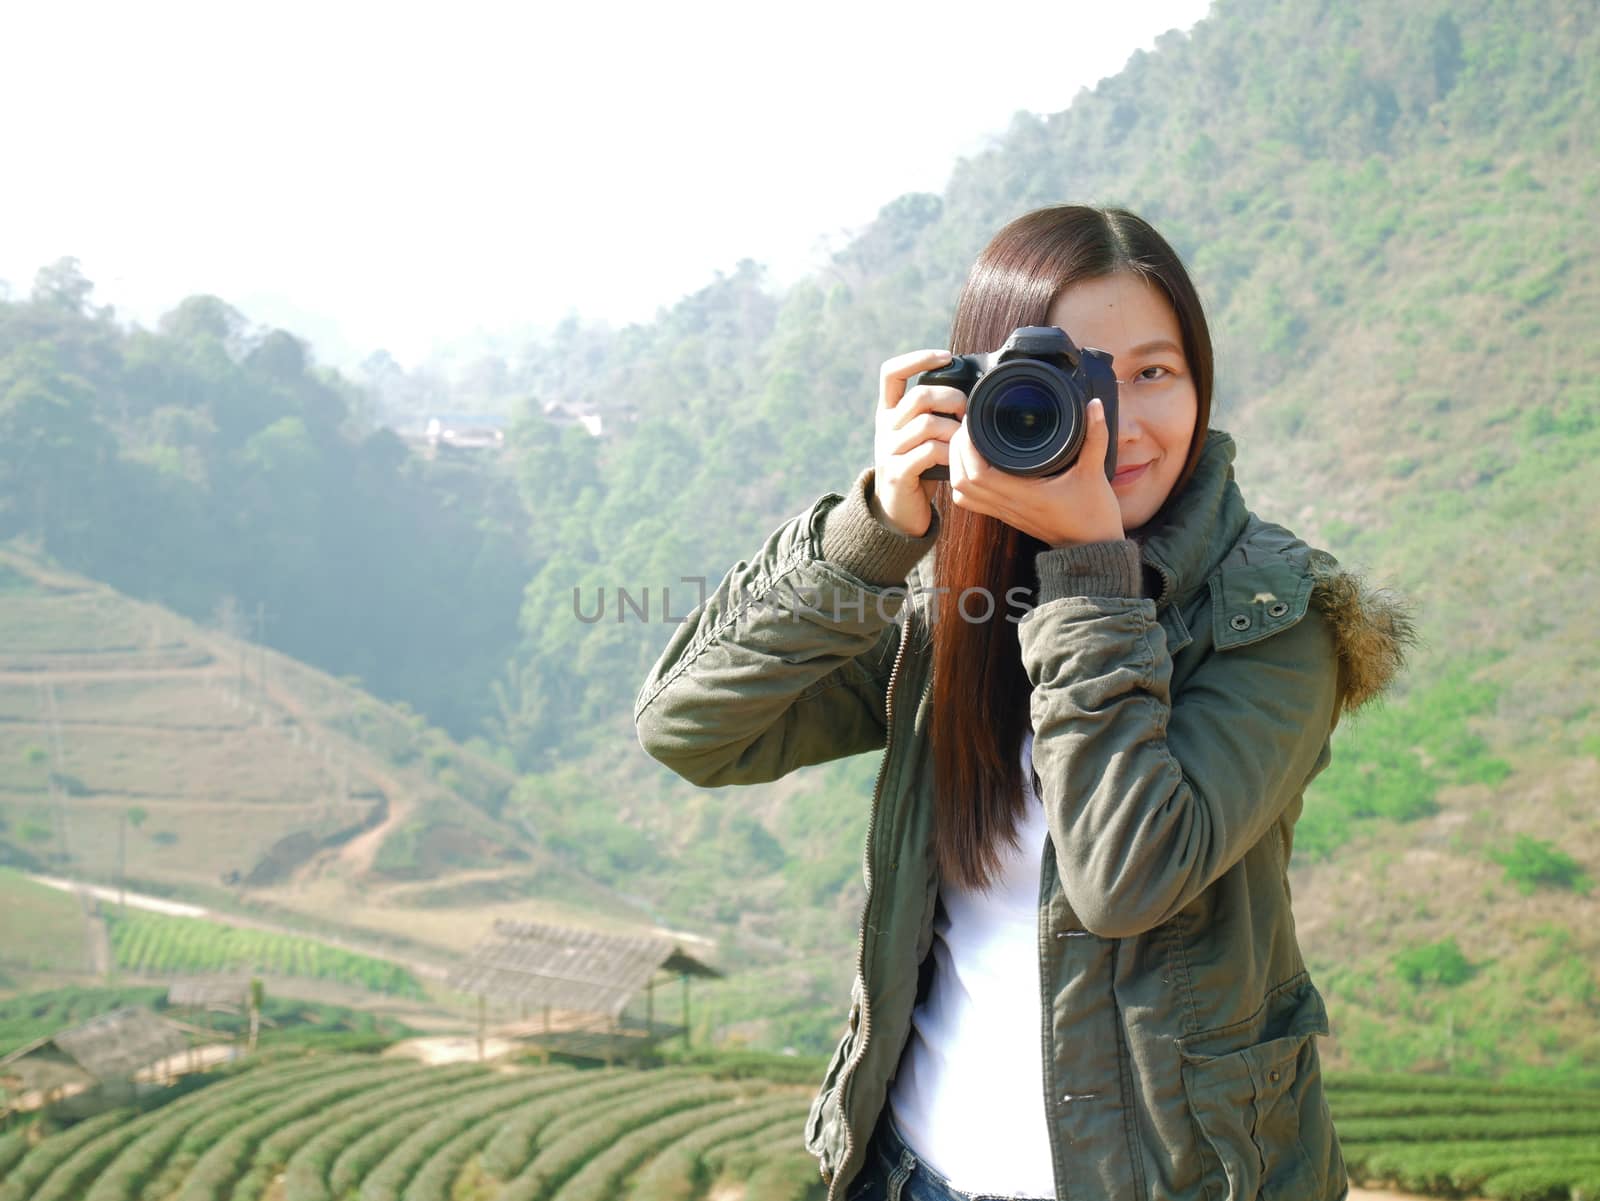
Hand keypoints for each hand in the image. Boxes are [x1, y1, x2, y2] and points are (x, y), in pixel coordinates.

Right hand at [872, 348, 966, 537]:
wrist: (899, 512)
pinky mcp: (898, 472)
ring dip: (955, 431)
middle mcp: (884, 428)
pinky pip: (929, 452)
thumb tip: (968, 390)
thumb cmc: (919, 469)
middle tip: (968, 412)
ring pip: (927, 424)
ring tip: (964, 442)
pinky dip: (949, 454)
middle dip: (951, 399)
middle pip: (918, 397)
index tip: (945, 357)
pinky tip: (955, 461)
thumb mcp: (921, 436)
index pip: (891, 372)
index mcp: (888, 413)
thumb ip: (932, 413)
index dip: (917, 359)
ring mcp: (888, 451)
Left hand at [949, 397, 1124, 546]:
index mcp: (1025, 494)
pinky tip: (974, 463)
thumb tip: (1094, 404)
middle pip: (961, 481)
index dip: (967, 447)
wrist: (1093, 549)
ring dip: (956, 467)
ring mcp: (1005, 512)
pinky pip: (973, 501)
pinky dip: (965, 482)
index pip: (978, 473)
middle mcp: (1010, 505)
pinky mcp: (1006, 515)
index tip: (972, 422)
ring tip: (965, 442)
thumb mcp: (1095, 472)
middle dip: (956, 451)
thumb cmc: (1093, 514)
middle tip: (966, 426)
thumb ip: (1096, 436)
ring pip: (962, 494)